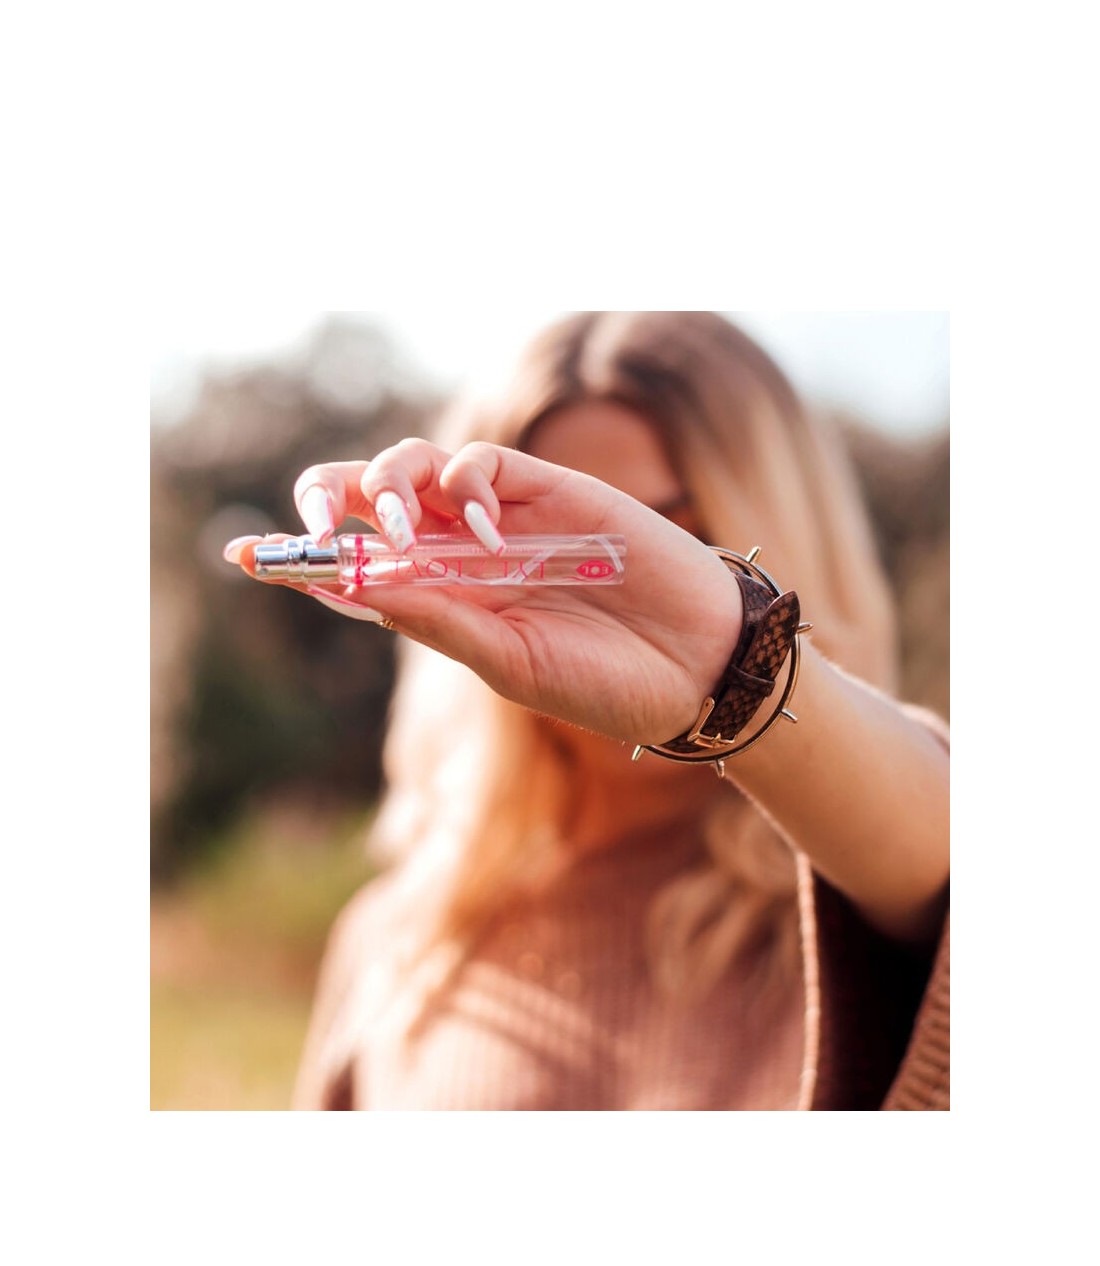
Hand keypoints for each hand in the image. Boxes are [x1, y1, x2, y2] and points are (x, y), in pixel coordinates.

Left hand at [225, 439, 743, 745]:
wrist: (694, 665)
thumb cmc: (604, 681)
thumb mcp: (508, 663)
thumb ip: (437, 619)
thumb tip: (357, 583)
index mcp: (443, 605)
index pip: (355, 570)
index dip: (299, 558)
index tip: (242, 555)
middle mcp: (461, 558)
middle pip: (369, 505)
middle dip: (329, 500)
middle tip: (316, 520)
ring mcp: (502, 520)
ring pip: (411, 471)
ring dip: (387, 486)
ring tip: (400, 526)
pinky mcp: (547, 490)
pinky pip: (479, 463)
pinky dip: (463, 483)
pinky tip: (484, 525)